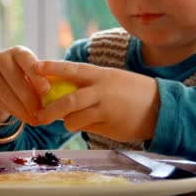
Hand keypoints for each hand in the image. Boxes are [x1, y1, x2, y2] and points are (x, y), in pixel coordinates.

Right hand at [0, 46, 49, 130]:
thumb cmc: (25, 78)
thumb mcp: (33, 73)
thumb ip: (43, 78)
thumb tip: (58, 94)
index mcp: (18, 52)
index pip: (27, 60)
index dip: (36, 75)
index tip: (46, 90)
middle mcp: (2, 59)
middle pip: (17, 80)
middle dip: (32, 98)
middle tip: (45, 111)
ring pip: (9, 95)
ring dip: (25, 109)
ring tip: (37, 119)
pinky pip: (3, 104)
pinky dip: (17, 113)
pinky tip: (27, 118)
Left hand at [34, 60, 159, 141]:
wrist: (160, 106)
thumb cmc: (134, 92)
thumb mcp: (113, 79)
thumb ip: (91, 84)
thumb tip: (65, 90)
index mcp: (101, 75)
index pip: (72, 69)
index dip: (52, 68)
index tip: (35, 67)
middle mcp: (101, 90)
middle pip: (68, 100)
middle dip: (50, 109)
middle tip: (38, 115)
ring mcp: (105, 108)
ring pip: (74, 118)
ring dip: (67, 122)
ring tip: (69, 122)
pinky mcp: (109, 124)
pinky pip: (86, 128)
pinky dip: (82, 127)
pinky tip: (89, 125)